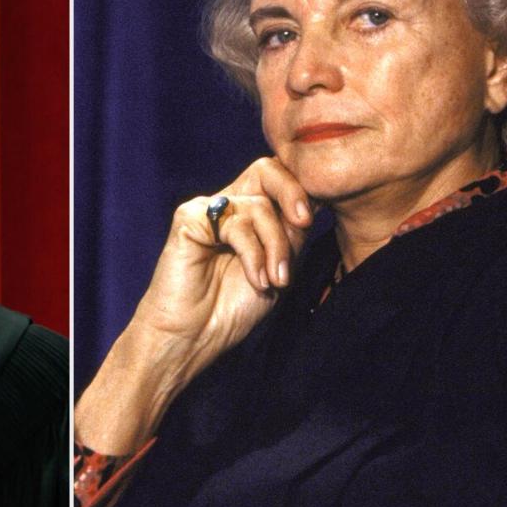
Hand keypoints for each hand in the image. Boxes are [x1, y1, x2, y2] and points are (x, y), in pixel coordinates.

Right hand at [76, 157, 313, 454]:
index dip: (304, 191)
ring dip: (276, 246)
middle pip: (267, 170)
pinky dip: (254, 254)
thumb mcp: (278, 267)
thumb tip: (315, 201)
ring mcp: (208, 210)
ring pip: (259, 205)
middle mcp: (228, 205)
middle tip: (305, 222)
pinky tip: (256, 280)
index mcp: (249, 214)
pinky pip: (236, 223)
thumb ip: (292, 233)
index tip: (317, 219)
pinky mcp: (190, 218)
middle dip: (293, 193)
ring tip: (275, 281)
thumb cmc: (231, 308)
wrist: (192, 336)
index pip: (280, 180)